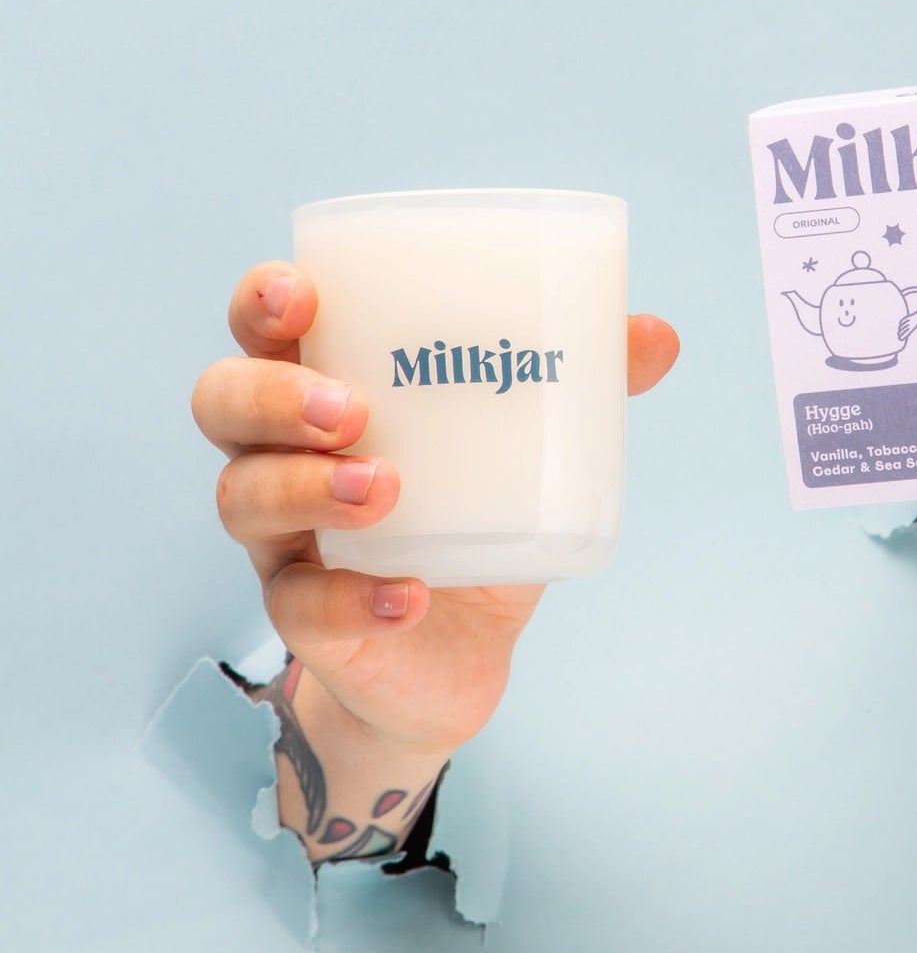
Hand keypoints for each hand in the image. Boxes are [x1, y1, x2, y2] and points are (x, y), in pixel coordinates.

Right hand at [192, 268, 678, 859]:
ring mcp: (286, 543)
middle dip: (273, 395)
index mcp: (324, 392)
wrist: (456, 659)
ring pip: (243, 499)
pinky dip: (353, 597)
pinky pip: (301, 608)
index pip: (259, 330)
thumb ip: (583, 389)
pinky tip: (409, 592)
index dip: (260, 303)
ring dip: (308, 487)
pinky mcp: (310, 621)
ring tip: (385, 488)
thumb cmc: (472, 519)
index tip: (303, 294)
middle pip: (222, 404)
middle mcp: (283, 459)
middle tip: (351, 409)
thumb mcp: (525, 450)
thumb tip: (657, 334)